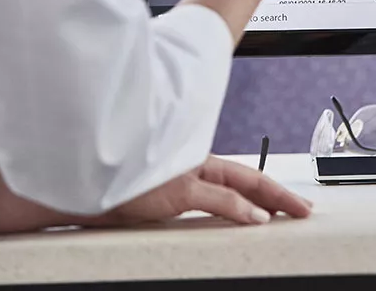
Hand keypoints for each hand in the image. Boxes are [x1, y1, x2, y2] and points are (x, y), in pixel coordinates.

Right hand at [0, 157, 311, 233]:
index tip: (281, 201)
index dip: (260, 186)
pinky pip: (220, 200)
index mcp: (183, 157)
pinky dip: (243, 209)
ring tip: (294, 212)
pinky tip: (260, 218)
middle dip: (277, 191)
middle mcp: (187, 159)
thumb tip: (183, 202)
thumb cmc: (104, 183)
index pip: (232, 172)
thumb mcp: (143, 185)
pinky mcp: (176, 188)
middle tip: (303, 207)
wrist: (72, 181)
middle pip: (245, 173)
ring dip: (271, 199)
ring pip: (240, 182)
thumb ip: (169, 187)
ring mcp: (183, 172)